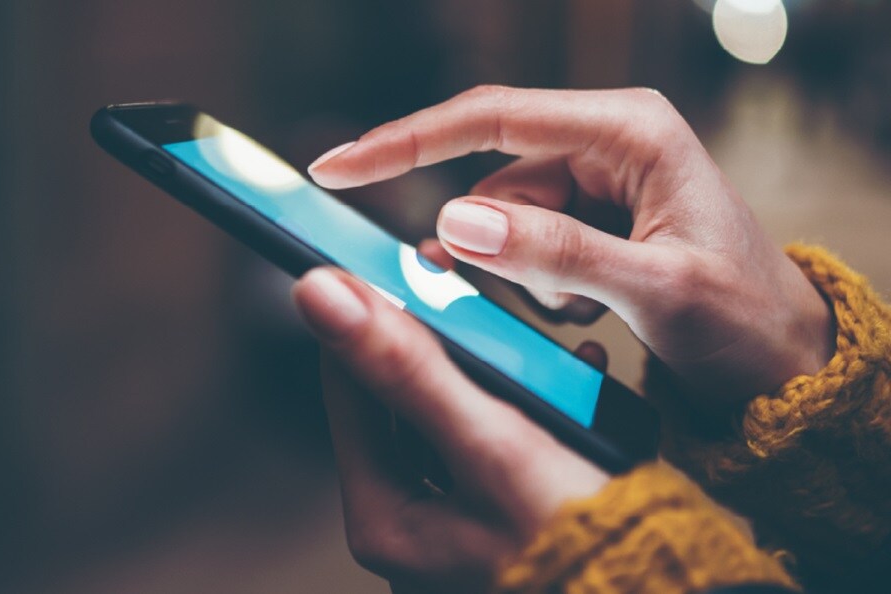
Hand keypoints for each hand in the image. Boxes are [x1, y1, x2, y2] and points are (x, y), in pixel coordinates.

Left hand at [293, 267, 607, 592]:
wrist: (674, 592)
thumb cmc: (583, 542)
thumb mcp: (490, 443)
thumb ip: (408, 368)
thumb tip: (321, 298)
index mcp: (384, 516)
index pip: (348, 386)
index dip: (369, 317)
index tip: (395, 266)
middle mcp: (409, 525)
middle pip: (402, 399)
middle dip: (441, 342)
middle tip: (467, 292)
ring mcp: (453, 525)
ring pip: (454, 413)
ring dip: (490, 368)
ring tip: (524, 331)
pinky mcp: (500, 517)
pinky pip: (497, 439)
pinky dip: (526, 404)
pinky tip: (568, 375)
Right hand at [309, 86, 835, 403]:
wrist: (783, 363)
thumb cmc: (745, 320)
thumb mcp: (658, 290)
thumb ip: (557, 252)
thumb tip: (454, 223)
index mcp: (629, 131)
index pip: (492, 119)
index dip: (406, 142)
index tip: (337, 166)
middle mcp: (606, 142)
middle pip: (491, 176)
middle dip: (490, 243)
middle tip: (538, 298)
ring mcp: (594, 180)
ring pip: (501, 219)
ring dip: (523, 274)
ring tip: (588, 309)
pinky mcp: (587, 218)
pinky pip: (522, 243)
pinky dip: (534, 283)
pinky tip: (587, 308)